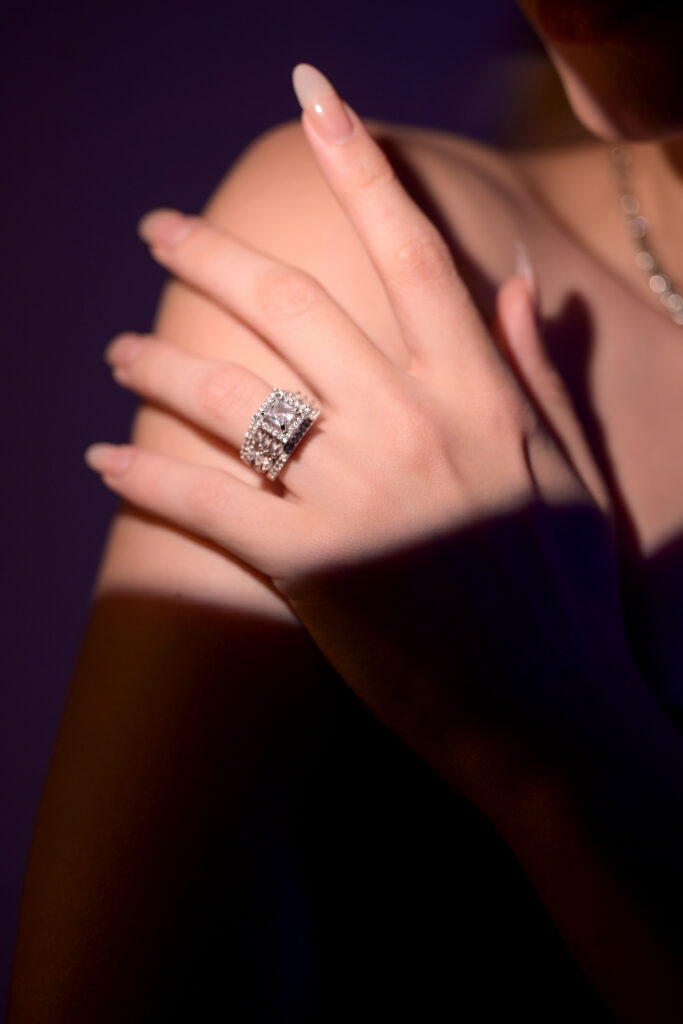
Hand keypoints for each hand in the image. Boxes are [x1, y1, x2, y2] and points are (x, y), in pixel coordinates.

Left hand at [85, 64, 633, 805]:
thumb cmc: (568, 596)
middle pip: (293, 305)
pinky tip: (102, 455)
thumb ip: (533, 374)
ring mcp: (360, 498)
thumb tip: (514, 287)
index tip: (314, 101)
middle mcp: (412, 427)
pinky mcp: (316, 571)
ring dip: (159, 362)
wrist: (555, 713)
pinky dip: (146, 477)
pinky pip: (209, 508)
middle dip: (212, 252)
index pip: (410, 252)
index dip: (360, 166)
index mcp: (476, 394)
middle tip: (159, 227)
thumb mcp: (570, 472)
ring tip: (116, 348)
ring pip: (232, 399)